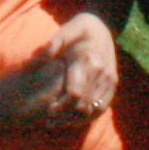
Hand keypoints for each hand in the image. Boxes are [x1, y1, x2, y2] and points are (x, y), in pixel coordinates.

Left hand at [0, 15, 118, 136]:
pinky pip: (102, 108)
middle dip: (66, 117)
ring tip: (58, 124)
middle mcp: (102, 73)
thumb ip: (52, 44)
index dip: (61, 106)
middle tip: (49, 122)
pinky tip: (73, 119)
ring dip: (76, 120)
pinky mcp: (112, 85)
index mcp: (89, 61)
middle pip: (84, 107)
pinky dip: (88, 117)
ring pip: (94, 111)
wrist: (102, 25)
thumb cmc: (79, 28)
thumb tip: (36, 59)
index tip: (48, 111)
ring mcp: (110, 80)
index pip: (75, 94)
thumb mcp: (65, 30)